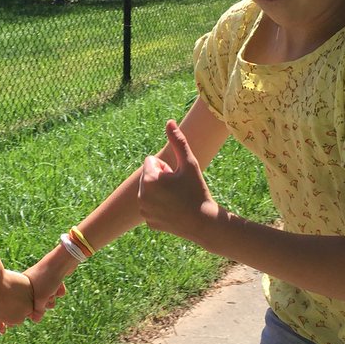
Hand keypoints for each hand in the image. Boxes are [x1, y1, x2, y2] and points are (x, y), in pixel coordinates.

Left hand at [0, 268, 34, 333]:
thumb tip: (3, 332)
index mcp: (17, 320)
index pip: (16, 319)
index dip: (8, 311)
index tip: (1, 304)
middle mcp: (26, 311)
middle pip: (24, 310)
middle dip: (16, 305)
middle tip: (4, 297)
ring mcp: (29, 298)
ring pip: (27, 299)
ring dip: (21, 296)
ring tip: (8, 290)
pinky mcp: (30, 286)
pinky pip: (29, 288)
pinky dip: (23, 287)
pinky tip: (12, 284)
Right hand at [23, 254, 69, 321]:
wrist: (61, 261)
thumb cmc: (47, 279)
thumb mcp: (41, 298)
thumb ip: (37, 311)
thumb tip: (35, 320)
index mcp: (24, 285)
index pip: (27, 303)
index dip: (34, 307)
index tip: (38, 307)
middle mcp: (31, 281)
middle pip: (39, 301)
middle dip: (46, 302)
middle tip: (48, 298)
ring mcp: (42, 279)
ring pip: (48, 296)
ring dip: (53, 296)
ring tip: (54, 291)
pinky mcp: (52, 277)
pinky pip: (55, 289)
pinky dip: (59, 290)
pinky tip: (60, 285)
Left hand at [138, 120, 218, 240]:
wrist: (203, 222)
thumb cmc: (197, 190)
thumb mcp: (189, 163)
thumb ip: (178, 141)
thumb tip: (169, 121)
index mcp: (149, 179)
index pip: (151, 161)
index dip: (166, 167)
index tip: (176, 177)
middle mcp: (141, 195)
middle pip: (148, 175)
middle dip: (161, 178)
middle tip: (178, 188)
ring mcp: (143, 210)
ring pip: (149, 190)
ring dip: (160, 191)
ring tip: (176, 199)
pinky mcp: (148, 221)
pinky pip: (150, 206)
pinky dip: (160, 206)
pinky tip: (173, 211)